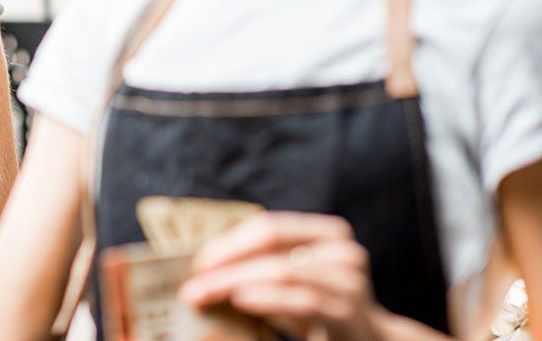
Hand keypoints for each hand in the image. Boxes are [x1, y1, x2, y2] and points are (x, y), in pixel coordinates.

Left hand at [178, 212, 387, 340]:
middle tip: (191, 285)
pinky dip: (267, 298)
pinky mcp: (349, 314)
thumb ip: (261, 264)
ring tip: (203, 294)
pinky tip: (241, 299)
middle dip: (226, 264)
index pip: (271, 227)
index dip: (231, 241)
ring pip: (282, 272)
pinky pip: (302, 300)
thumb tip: (203, 266)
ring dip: (235, 283)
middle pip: (272, 247)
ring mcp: (350, 281)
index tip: (198, 262)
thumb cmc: (320, 309)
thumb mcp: (293, 279)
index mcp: (328, 233)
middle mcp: (343, 251)